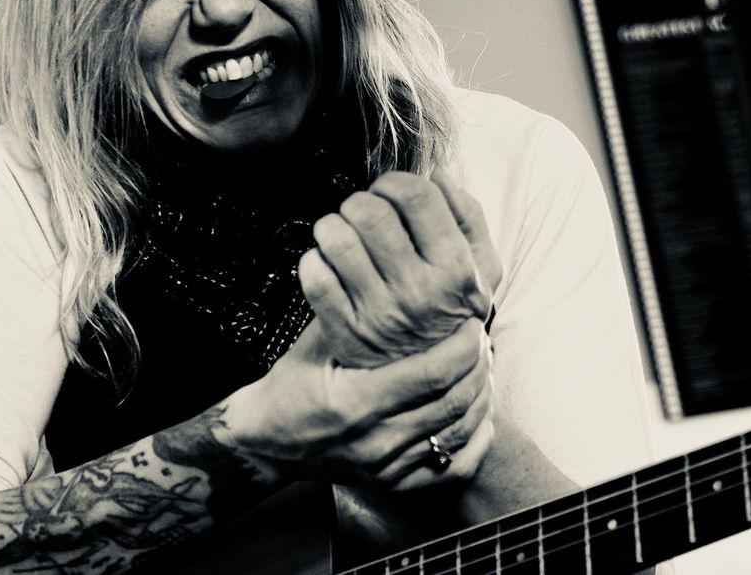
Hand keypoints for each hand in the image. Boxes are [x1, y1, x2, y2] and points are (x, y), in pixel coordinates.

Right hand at [222, 317, 495, 491]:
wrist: (269, 441)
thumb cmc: (292, 384)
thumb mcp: (312, 343)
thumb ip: (348, 311)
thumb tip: (391, 266)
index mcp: (354, 402)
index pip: (430, 374)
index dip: (461, 346)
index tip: (472, 322)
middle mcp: (375, 441)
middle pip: (452, 403)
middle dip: (476, 366)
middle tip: (481, 337)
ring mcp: (387, 468)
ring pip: (457, 433)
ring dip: (479, 396)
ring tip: (481, 365)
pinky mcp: (394, 484)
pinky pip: (453, 470)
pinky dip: (473, 440)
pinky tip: (477, 414)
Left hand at [299, 170, 500, 366]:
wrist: (432, 384)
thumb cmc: (452, 312)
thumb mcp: (481, 270)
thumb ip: (469, 218)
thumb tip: (438, 175)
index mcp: (456, 270)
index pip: (416, 195)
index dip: (395, 182)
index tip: (389, 192)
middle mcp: (419, 293)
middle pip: (370, 211)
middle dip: (360, 201)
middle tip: (362, 214)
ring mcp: (379, 315)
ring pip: (336, 238)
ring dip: (332, 226)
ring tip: (342, 235)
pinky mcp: (345, 333)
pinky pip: (313, 276)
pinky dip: (314, 261)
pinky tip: (328, 265)